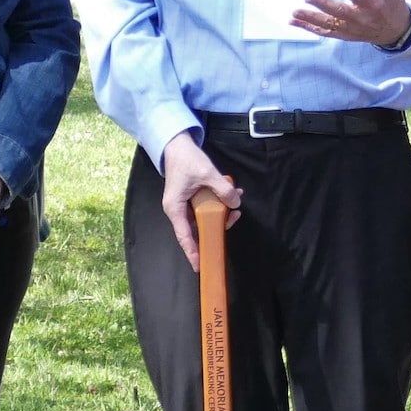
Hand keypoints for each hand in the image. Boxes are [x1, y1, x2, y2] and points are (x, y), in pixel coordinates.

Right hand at [160, 130, 241, 268]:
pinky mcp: (192, 199)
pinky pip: (207, 206)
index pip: (184, 236)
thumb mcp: (207, 173)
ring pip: (206, 216)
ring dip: (222, 210)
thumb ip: (222, 189)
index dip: (193, 252)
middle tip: (233, 217)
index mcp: (175, 208)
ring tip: (235, 200)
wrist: (178, 145)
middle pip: (198, 228)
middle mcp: (178, 210)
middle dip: (218, 224)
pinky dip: (219, 201)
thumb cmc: (186, 160)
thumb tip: (235, 202)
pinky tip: (232, 193)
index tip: (200, 265)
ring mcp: (185, 205)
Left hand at [294, 0, 410, 46]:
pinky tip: (295, 22)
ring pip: (330, 24)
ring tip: (295, 12)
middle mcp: (362, 17)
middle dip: (323, 5)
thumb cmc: (393, 0)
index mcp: (373, 2)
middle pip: (340, 12)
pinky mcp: (345, 35)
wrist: (397, 30)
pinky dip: (309, 28)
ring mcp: (352, 28)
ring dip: (311, 19)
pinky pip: (326, 32)